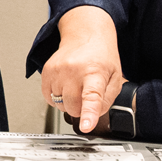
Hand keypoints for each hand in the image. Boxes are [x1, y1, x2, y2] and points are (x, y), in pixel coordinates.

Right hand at [40, 5, 126, 133]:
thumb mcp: (115, 77)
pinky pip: (48, 98)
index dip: (88, 114)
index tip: (86, 126)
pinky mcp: (46, 71)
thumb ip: (107, 100)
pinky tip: (66, 86)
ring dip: (69, 102)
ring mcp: (57, 70)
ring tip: (77, 85)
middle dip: (81, 108)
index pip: (91, 97)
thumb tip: (92, 116)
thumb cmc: (101, 56)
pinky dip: (57, 98)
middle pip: (73, 107)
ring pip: (60, 105)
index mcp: (95, 72)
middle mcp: (73, 70)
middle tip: (87, 94)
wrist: (85, 34)